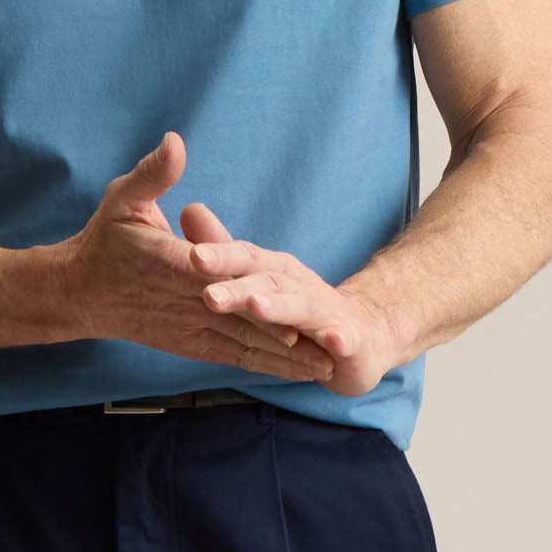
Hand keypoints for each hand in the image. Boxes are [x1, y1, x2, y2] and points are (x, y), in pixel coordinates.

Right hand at [55, 135, 335, 380]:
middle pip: (240, 319)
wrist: (80, 293)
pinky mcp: (192, 344)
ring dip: (284, 358)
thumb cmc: (104, 242)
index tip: (285, 297)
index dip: (250, 287)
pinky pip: (234, 356)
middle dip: (284, 332)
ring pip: (242, 344)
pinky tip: (297, 373)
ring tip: (326, 367)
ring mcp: (190, 327)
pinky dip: (266, 365)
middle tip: (327, 343)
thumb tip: (175, 142)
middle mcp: (184, 301)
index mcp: (170, 264)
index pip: (215, 274)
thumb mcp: (122, 199)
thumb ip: (153, 174)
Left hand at [181, 206, 409, 398]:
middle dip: (239, 287)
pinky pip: (343, 339)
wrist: (361, 336)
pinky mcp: (348, 340)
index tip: (193, 254)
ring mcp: (325, 311)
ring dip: (280, 307)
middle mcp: (299, 284)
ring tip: (257, 307)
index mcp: (274, 269)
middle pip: (267, 280)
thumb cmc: (298, 307)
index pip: (245, 256)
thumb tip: (190, 209)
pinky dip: (339, 339)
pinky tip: (334, 342)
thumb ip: (223, 252)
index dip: (220, 254)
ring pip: (300, 307)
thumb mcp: (259, 278)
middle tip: (209, 295)